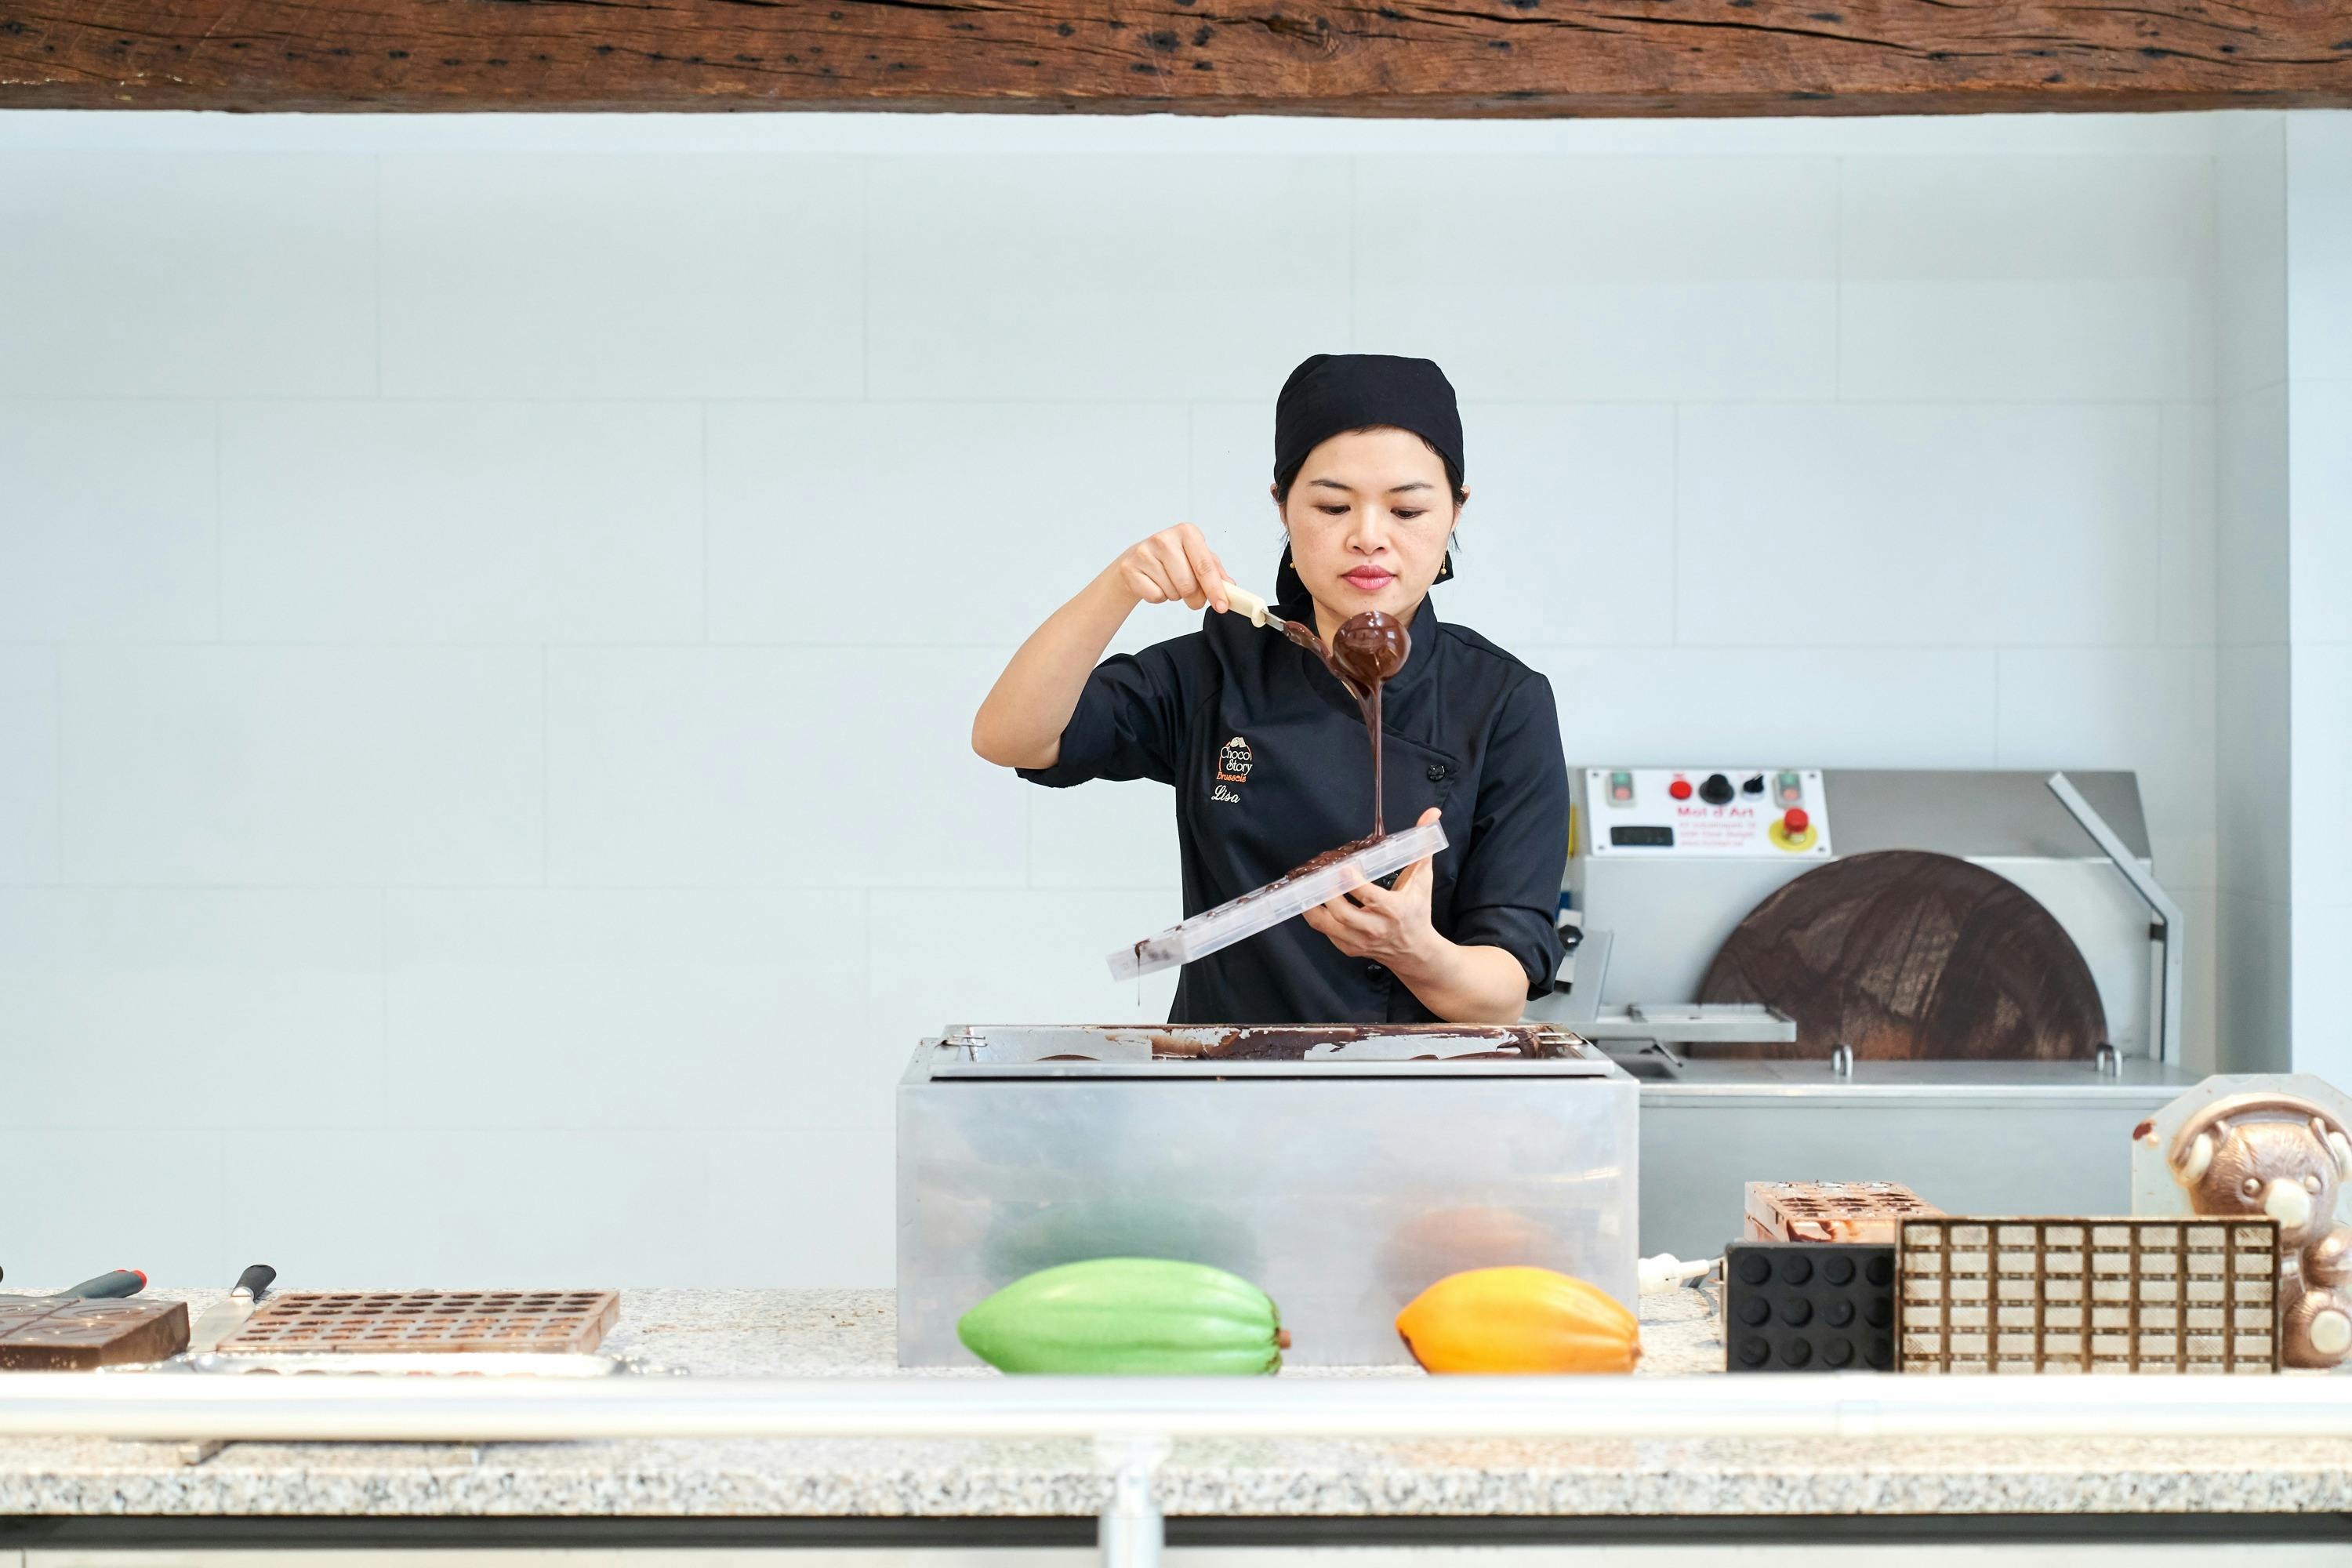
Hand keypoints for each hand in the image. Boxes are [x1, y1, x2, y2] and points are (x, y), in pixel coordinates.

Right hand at [1109, 523, 1229, 613]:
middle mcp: (1164, 538)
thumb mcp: (1196, 558)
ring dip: (1175, 595)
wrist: (1137, 560)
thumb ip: (1216, 571)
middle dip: (1194, 597)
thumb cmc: (1172, 559)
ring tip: (1169, 582)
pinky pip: (1155, 596)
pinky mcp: (1130, 569)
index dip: (1215, 589)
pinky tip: (1156, 584)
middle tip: (1192, 595)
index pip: (1205, 566)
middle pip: (1188, 584)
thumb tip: (1229, 587)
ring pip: (1172, 592)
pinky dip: (1159, 597)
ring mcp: (1144, 553)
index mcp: (1186, 532)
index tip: (1222, 606)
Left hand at [1302, 807, 1442, 969]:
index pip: (1370, 897)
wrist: (1415, 951)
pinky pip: (1326, 932)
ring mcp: (1360, 941)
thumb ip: (1423, 845)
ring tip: (1306, 887)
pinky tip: (1313, 900)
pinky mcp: (1349, 948)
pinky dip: (1317, 916)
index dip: (1353, 883)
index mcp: (1394, 910)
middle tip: (1318, 874)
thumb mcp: (1422, 879)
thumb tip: (1432, 814)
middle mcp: (1375, 928)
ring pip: (1327, 925)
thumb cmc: (1418, 911)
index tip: (1342, 867)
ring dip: (1312, 905)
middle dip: (1328, 893)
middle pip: (1343, 913)